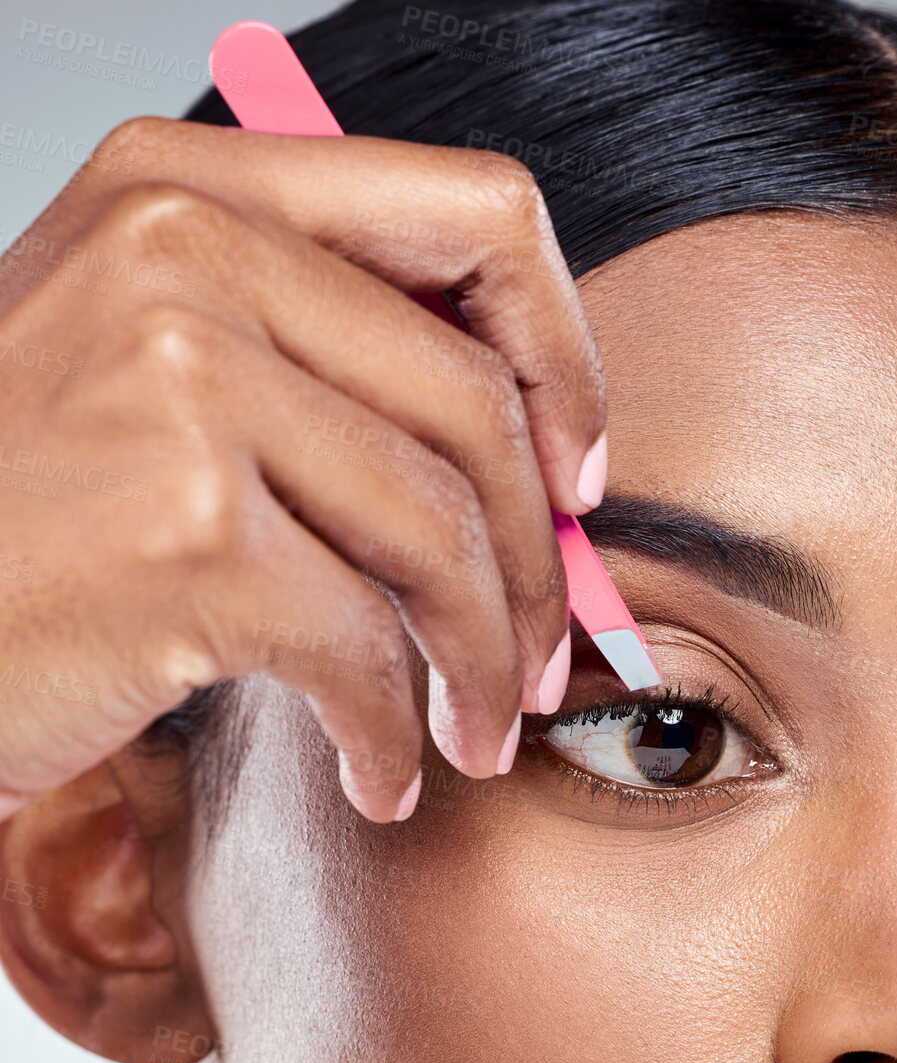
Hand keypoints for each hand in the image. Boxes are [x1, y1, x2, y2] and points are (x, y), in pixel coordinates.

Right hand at [0, 118, 606, 819]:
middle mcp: (183, 257)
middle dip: (537, 570)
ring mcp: (179, 388)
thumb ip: (307, 358)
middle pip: (477, 409)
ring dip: (480, 667)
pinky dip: (392, 734)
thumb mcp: (135, 370)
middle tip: (533, 665)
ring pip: (439, 538)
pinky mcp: (182, 534)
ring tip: (469, 735)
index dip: (563, 359)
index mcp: (188, 189)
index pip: (477, 218)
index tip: (575, 480)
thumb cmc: (10, 523)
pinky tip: (378, 774)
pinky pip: (366, 648)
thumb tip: (531, 453)